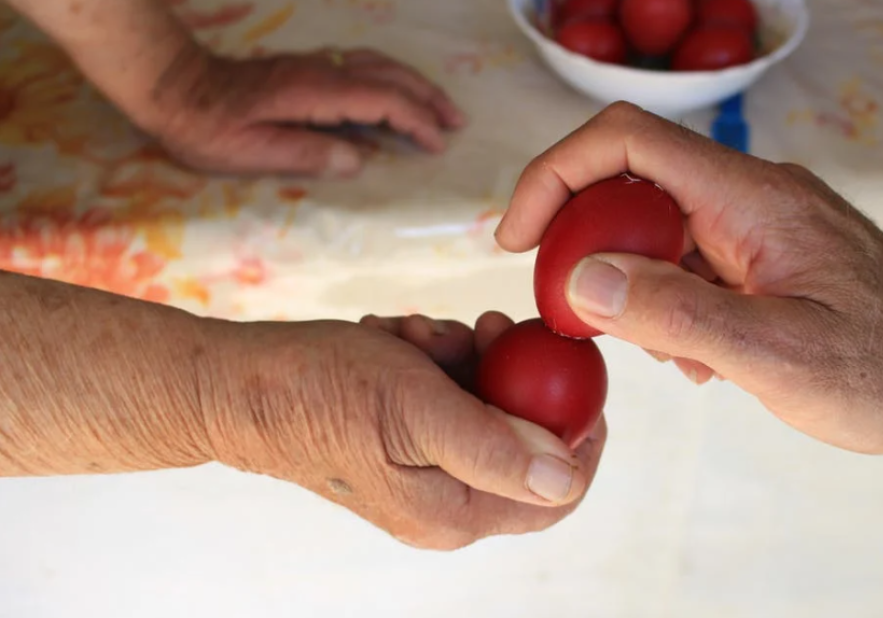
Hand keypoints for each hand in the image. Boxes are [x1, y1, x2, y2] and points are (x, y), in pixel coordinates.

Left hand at [145, 46, 464, 176]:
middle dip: (427, 97)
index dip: (414, 121)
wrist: (173, 87)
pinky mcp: (306, 66)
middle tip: (457, 122)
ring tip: (438, 106)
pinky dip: (391, 76)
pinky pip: (363, 64)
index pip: (381, 100)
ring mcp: (314, 64)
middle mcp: (320, 70)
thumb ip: (307, 154)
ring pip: (378, 63)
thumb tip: (357, 161)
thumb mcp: (251, 152)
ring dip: (413, 83)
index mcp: (314, 92)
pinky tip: (395, 90)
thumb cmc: (207, 127)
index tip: (437, 145)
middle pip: (389, 75)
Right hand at [200, 312, 605, 549]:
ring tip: (416, 336)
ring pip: (485, 399)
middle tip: (483, 329)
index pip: (557, 491)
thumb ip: (493, 449)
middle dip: (507, 371)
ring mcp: (424, 467)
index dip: (582, 430)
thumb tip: (565, 478)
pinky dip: (431, 355)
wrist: (234, 386)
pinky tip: (397, 339)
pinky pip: (447, 389)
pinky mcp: (403, 436)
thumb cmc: (315, 394)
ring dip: (462, 354)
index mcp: (454, 512)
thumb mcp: (414, 411)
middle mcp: (445, 500)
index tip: (576, 368)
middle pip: (523, 434)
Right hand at [496, 103, 882, 456]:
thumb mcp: (778, 356)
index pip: (629, 141)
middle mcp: (752, 197)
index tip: (517, 237)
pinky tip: (699, 359)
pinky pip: (691, 260)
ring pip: (656, 229)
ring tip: (665, 355)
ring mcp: (759, 225)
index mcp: (753, 199)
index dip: (556, 175)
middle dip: (583, 243)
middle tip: (570, 312)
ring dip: (631, 285)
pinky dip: (669, 303)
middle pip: (631, 184)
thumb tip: (582, 279)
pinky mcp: (766, 257)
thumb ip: (678, 315)